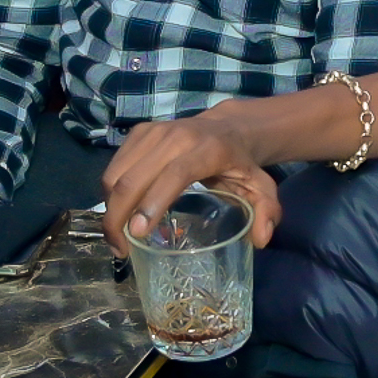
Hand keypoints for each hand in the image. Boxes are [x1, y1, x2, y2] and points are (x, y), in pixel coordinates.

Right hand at [100, 109, 280, 254]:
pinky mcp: (138, 132)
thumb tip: (261, 240)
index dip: (152, 203)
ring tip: (118, 238)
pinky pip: (114, 166)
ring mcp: (153, 132)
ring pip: (116, 174)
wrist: (226, 126)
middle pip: (133, 178)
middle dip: (118, 217)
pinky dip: (110, 194)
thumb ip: (268, 212)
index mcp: (206, 150)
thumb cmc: (241, 163)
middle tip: (120, 250)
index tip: (137, 234)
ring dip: (110, 209)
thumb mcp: (262, 187)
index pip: (174, 175)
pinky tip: (120, 214)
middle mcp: (175, 136)